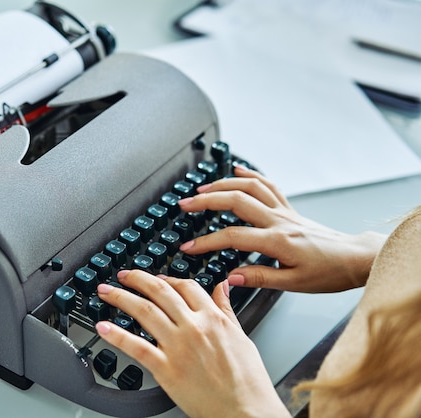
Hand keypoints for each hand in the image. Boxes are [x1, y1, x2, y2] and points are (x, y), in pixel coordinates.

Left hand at [96, 270, 288, 417]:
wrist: (246, 412)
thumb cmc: (248, 382)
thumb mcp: (241, 336)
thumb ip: (226, 309)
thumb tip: (223, 286)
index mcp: (213, 318)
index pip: (185, 286)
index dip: (166, 279)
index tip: (155, 278)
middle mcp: (194, 327)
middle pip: (159, 292)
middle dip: (137, 279)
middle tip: (123, 275)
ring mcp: (178, 347)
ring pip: (143, 311)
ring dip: (120, 297)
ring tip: (106, 292)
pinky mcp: (166, 369)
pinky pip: (136, 346)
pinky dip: (117, 335)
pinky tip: (103, 327)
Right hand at [178, 165, 385, 292]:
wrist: (354, 258)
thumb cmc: (328, 272)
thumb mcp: (293, 284)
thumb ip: (259, 278)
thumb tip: (231, 277)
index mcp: (277, 241)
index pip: (233, 237)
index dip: (207, 242)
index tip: (189, 247)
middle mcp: (279, 220)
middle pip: (236, 201)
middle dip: (207, 201)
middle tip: (185, 205)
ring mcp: (284, 211)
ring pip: (250, 187)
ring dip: (223, 184)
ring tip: (202, 189)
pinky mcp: (289, 208)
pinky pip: (268, 184)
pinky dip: (250, 174)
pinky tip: (237, 170)